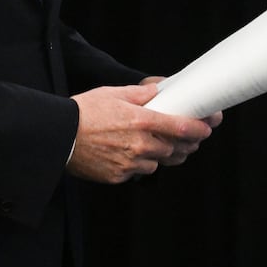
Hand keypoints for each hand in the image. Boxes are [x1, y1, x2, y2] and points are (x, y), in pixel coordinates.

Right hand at [67, 83, 214, 183]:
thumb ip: (140, 94)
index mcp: (141, 121)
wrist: (59, 135)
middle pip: (174, 149)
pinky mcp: (119, 176)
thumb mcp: (114, 93)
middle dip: (182, 144)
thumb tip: (158, 91)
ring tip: (151, 146)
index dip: (199, 129)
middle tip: (184, 139)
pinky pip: (137, 173)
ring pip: (157, 164)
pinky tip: (129, 155)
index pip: (181, 128)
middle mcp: (140, 144)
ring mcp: (130, 163)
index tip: (207, 128)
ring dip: (159, 156)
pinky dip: (138, 165)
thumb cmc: (84, 111)